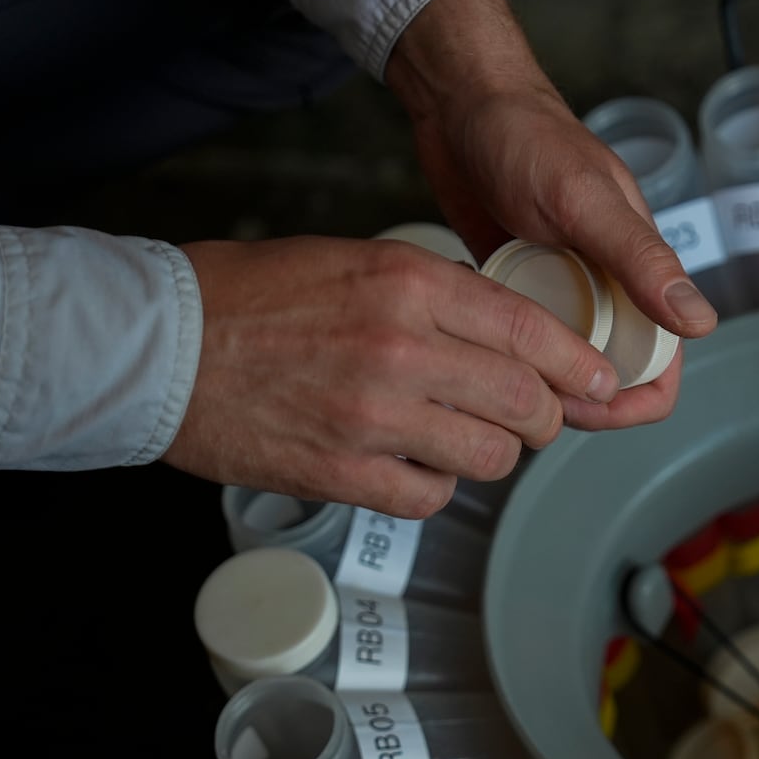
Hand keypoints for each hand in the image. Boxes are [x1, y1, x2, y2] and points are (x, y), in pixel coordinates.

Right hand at [162, 236, 621, 517]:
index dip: (578, 364)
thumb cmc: (251, 296)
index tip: (598, 381)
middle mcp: (402, 348)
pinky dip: (434, 487)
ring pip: (489, 456)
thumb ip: (434, 294)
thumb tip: (505, 335)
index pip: (531, 330)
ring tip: (466, 441)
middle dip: (543, 417)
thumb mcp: (356, 262)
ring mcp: (374, 416)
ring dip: (491, 455)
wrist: (160, 346)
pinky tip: (414, 467)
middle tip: (534, 419)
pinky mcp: (342, 473)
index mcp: (408, 283)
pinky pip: (430, 497)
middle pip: (525, 400)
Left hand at [384, 0, 715, 429]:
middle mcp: (607, 288)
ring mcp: (562, 289)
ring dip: (538, 381)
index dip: (635, 399)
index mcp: (639, 271)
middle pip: (612, 376)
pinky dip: (506, 350)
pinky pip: (524, 340)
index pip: (662, 363)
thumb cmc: (528, 137)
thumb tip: (702, 323)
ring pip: (565, 366)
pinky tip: (476, 338)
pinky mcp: (520, 287)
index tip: (590, 408)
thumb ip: (642, 260)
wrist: (460, 103)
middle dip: (579, 400)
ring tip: (497, 370)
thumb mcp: (586, 201)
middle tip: (527, 396)